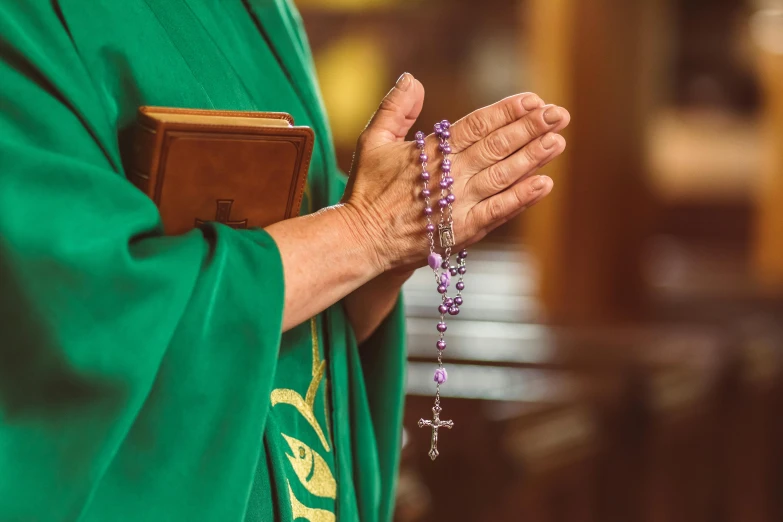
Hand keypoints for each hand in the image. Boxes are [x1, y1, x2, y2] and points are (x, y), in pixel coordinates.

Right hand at [341, 72, 569, 271]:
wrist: (362, 239)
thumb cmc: (367, 190)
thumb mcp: (372, 140)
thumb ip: (395, 108)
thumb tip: (414, 80)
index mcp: (431, 151)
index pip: (477, 124)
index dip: (507, 111)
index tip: (533, 100)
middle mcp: (449, 175)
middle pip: (497, 146)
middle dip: (530, 128)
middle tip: (559, 114)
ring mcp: (458, 203)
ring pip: (503, 175)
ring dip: (533, 157)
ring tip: (558, 141)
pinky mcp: (462, 230)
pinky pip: (499, 211)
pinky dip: (522, 198)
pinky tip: (545, 184)